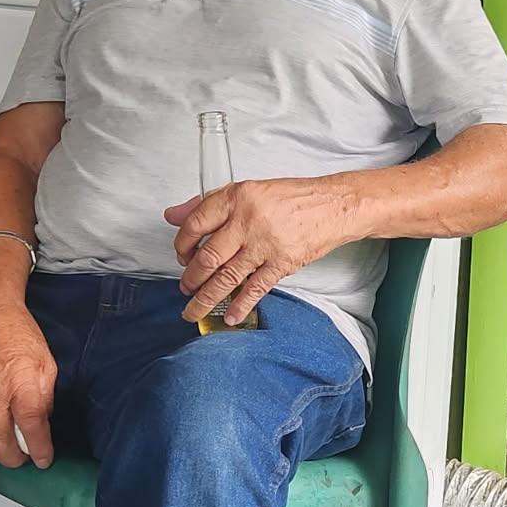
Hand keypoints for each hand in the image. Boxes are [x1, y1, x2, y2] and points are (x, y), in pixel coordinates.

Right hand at [0, 291, 55, 467]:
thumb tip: (41, 420)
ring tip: (5, 443)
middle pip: (0, 443)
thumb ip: (44, 396)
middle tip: (23, 458)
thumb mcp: (46, 363)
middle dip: (13, 458)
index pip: (32, 430)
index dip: (40, 450)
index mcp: (21, 386)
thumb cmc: (15, 331)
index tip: (44, 459)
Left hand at [166, 177, 350, 325]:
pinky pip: (254, 289)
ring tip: (194, 310)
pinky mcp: (282, 263)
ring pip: (225, 278)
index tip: (180, 256)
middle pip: (207, 257)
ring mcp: (265, 245)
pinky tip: (230, 316)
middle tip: (185, 288)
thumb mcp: (247, 190)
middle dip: (190, 278)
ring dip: (205, 298)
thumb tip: (173, 215)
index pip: (195, 224)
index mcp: (237, 197)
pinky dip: (240, 306)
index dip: (181, 244)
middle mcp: (248, 221)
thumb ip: (208, 203)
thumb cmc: (293, 199)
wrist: (333, 206)